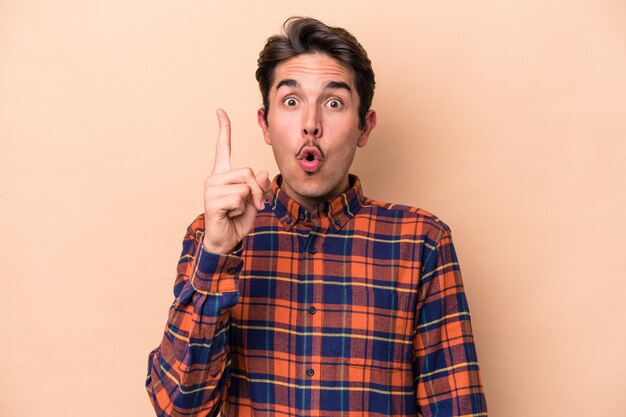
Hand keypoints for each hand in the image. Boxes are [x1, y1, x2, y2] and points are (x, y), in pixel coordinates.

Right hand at [202, 109, 270, 253]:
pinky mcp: (211, 200)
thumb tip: (265, 173)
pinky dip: (240, 209)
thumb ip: (260, 187)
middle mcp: (215, 178)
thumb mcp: (255, 201)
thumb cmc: (237, 220)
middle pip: (247, 171)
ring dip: (249, 201)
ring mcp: (211, 188)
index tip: (220, 111)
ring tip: (237, 210)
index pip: (223, 148)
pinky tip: (229, 215)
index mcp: (224, 174)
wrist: (225, 240)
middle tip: (252, 204)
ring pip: (244, 185)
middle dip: (257, 190)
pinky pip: (238, 198)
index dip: (224, 129)